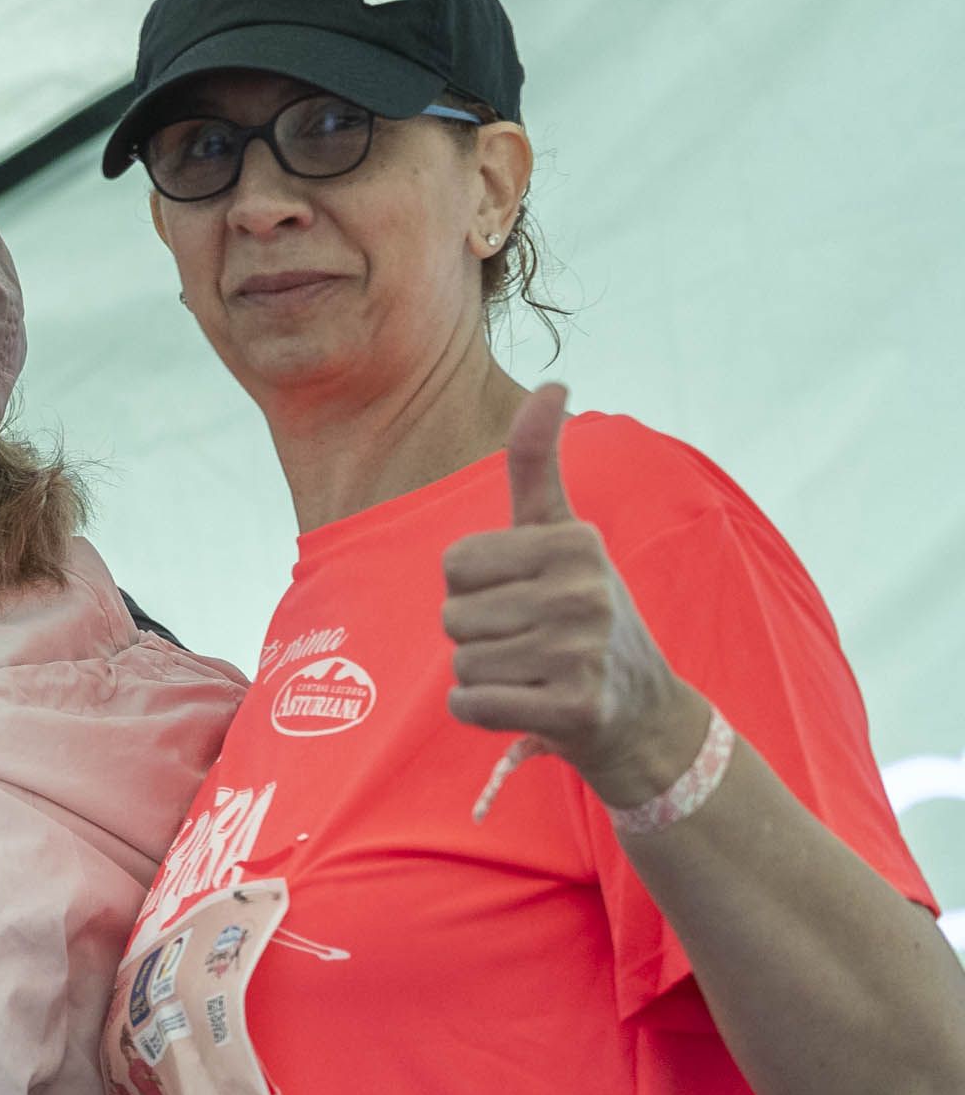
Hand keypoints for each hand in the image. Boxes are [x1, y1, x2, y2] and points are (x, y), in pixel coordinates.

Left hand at [441, 384, 709, 808]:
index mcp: (575, 541)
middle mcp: (583, 590)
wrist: (641, 711)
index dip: (473, 586)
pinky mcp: (574, 708)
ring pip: (460, 663)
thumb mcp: (563, 535)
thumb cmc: (583, 614)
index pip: (454, 564)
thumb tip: (553, 382)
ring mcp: (582, 651)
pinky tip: (530, 703)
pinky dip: (484, 712)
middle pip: (452, 616)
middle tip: (532, 640)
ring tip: (535, 670)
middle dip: (479, 633)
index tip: (522, 593)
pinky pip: (469, 705)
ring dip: (484, 674)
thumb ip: (538, 466)